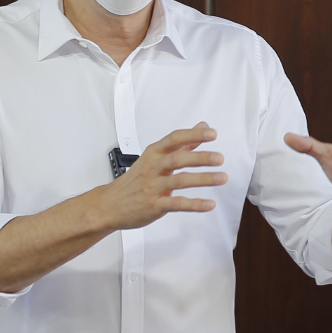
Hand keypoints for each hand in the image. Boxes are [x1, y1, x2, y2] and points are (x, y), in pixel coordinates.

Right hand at [95, 124, 225, 231]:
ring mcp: (153, 187)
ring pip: (179, 181)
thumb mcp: (155, 157)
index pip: (174, 139)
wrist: (110, 204)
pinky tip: (209, 203)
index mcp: (154, 154)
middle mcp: (153, 168)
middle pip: (177, 159)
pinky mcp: (154, 205)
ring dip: (203, 179)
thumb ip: (182, 144)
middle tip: (219, 158)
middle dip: (200, 157)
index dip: (193, 135)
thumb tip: (202, 127)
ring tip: (221, 178)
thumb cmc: (136, 179)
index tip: (211, 133)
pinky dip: (194, 204)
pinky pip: (176, 204)